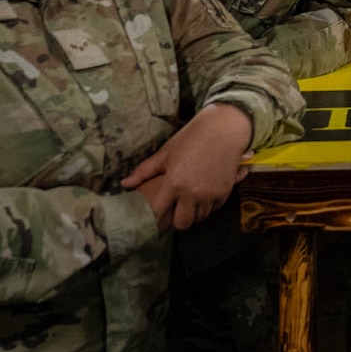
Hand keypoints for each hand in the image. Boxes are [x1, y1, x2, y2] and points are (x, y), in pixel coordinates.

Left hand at [122, 102, 255, 231]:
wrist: (224, 128)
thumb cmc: (192, 137)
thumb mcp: (166, 152)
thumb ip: (145, 171)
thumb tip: (125, 184)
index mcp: (174, 183)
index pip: (160, 213)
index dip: (156, 215)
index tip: (156, 213)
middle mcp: (192, 193)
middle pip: (183, 223)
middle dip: (178, 219)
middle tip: (176, 209)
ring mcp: (211, 194)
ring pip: (200, 217)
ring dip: (195, 212)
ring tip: (191, 200)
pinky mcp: (225, 191)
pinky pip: (215, 208)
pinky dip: (209, 205)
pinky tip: (205, 193)